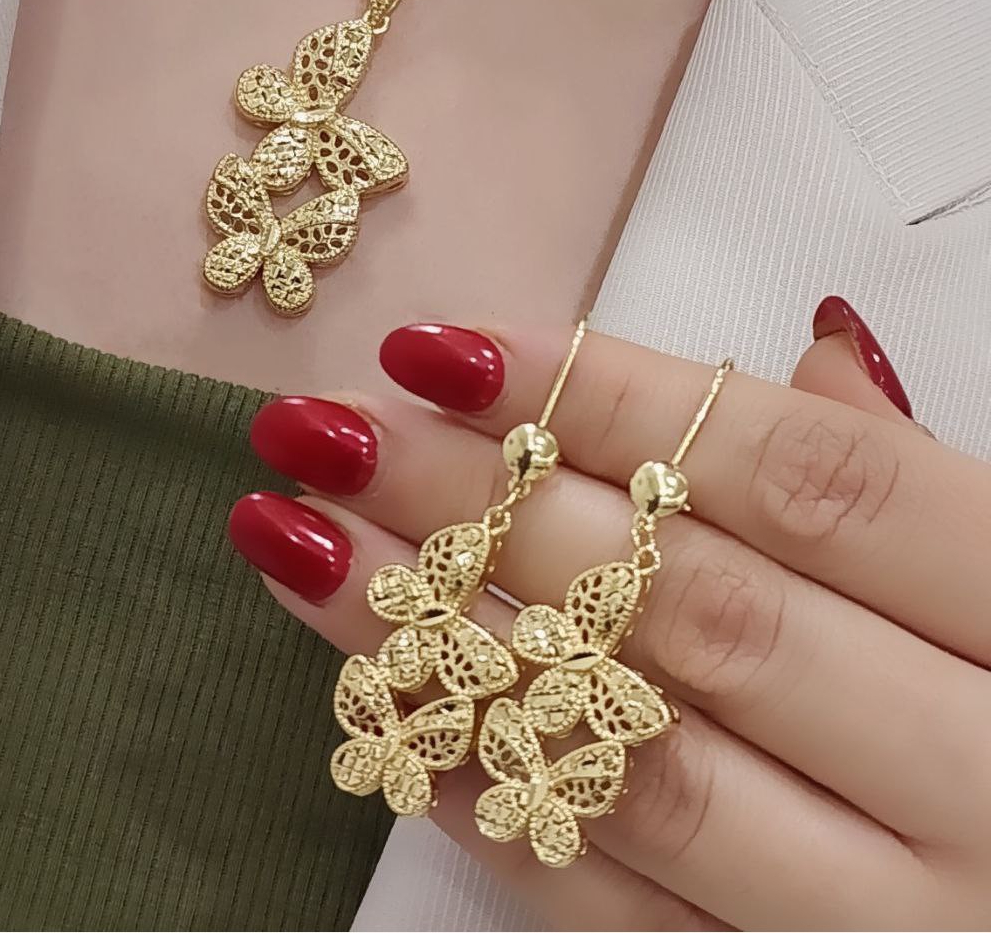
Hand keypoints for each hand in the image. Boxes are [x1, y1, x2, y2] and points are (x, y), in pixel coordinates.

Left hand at [228, 300, 990, 929]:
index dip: (608, 400)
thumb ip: (911, 479)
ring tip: (299, 546)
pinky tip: (387, 721)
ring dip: (441, 647)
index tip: (441, 348)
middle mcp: (981, 781)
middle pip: (693, 607)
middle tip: (331, 433)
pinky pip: (630, 914)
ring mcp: (898, 920)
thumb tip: (810, 349)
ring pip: (634, 758)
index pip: (804, 480)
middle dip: (485, 507)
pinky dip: (502, 813)